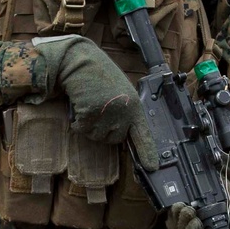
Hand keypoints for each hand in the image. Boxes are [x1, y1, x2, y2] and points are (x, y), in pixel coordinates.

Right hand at [35, 35, 158, 168]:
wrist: (81, 61)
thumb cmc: (99, 76)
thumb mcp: (120, 93)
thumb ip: (124, 112)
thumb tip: (121, 134)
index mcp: (134, 106)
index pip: (143, 134)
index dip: (147, 152)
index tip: (152, 167)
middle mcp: (124, 111)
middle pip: (114, 139)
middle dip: (104, 131)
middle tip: (99, 112)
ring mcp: (108, 113)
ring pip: (96, 136)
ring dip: (89, 126)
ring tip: (89, 105)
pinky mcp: (91, 113)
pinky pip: (82, 129)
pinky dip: (77, 121)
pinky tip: (80, 105)